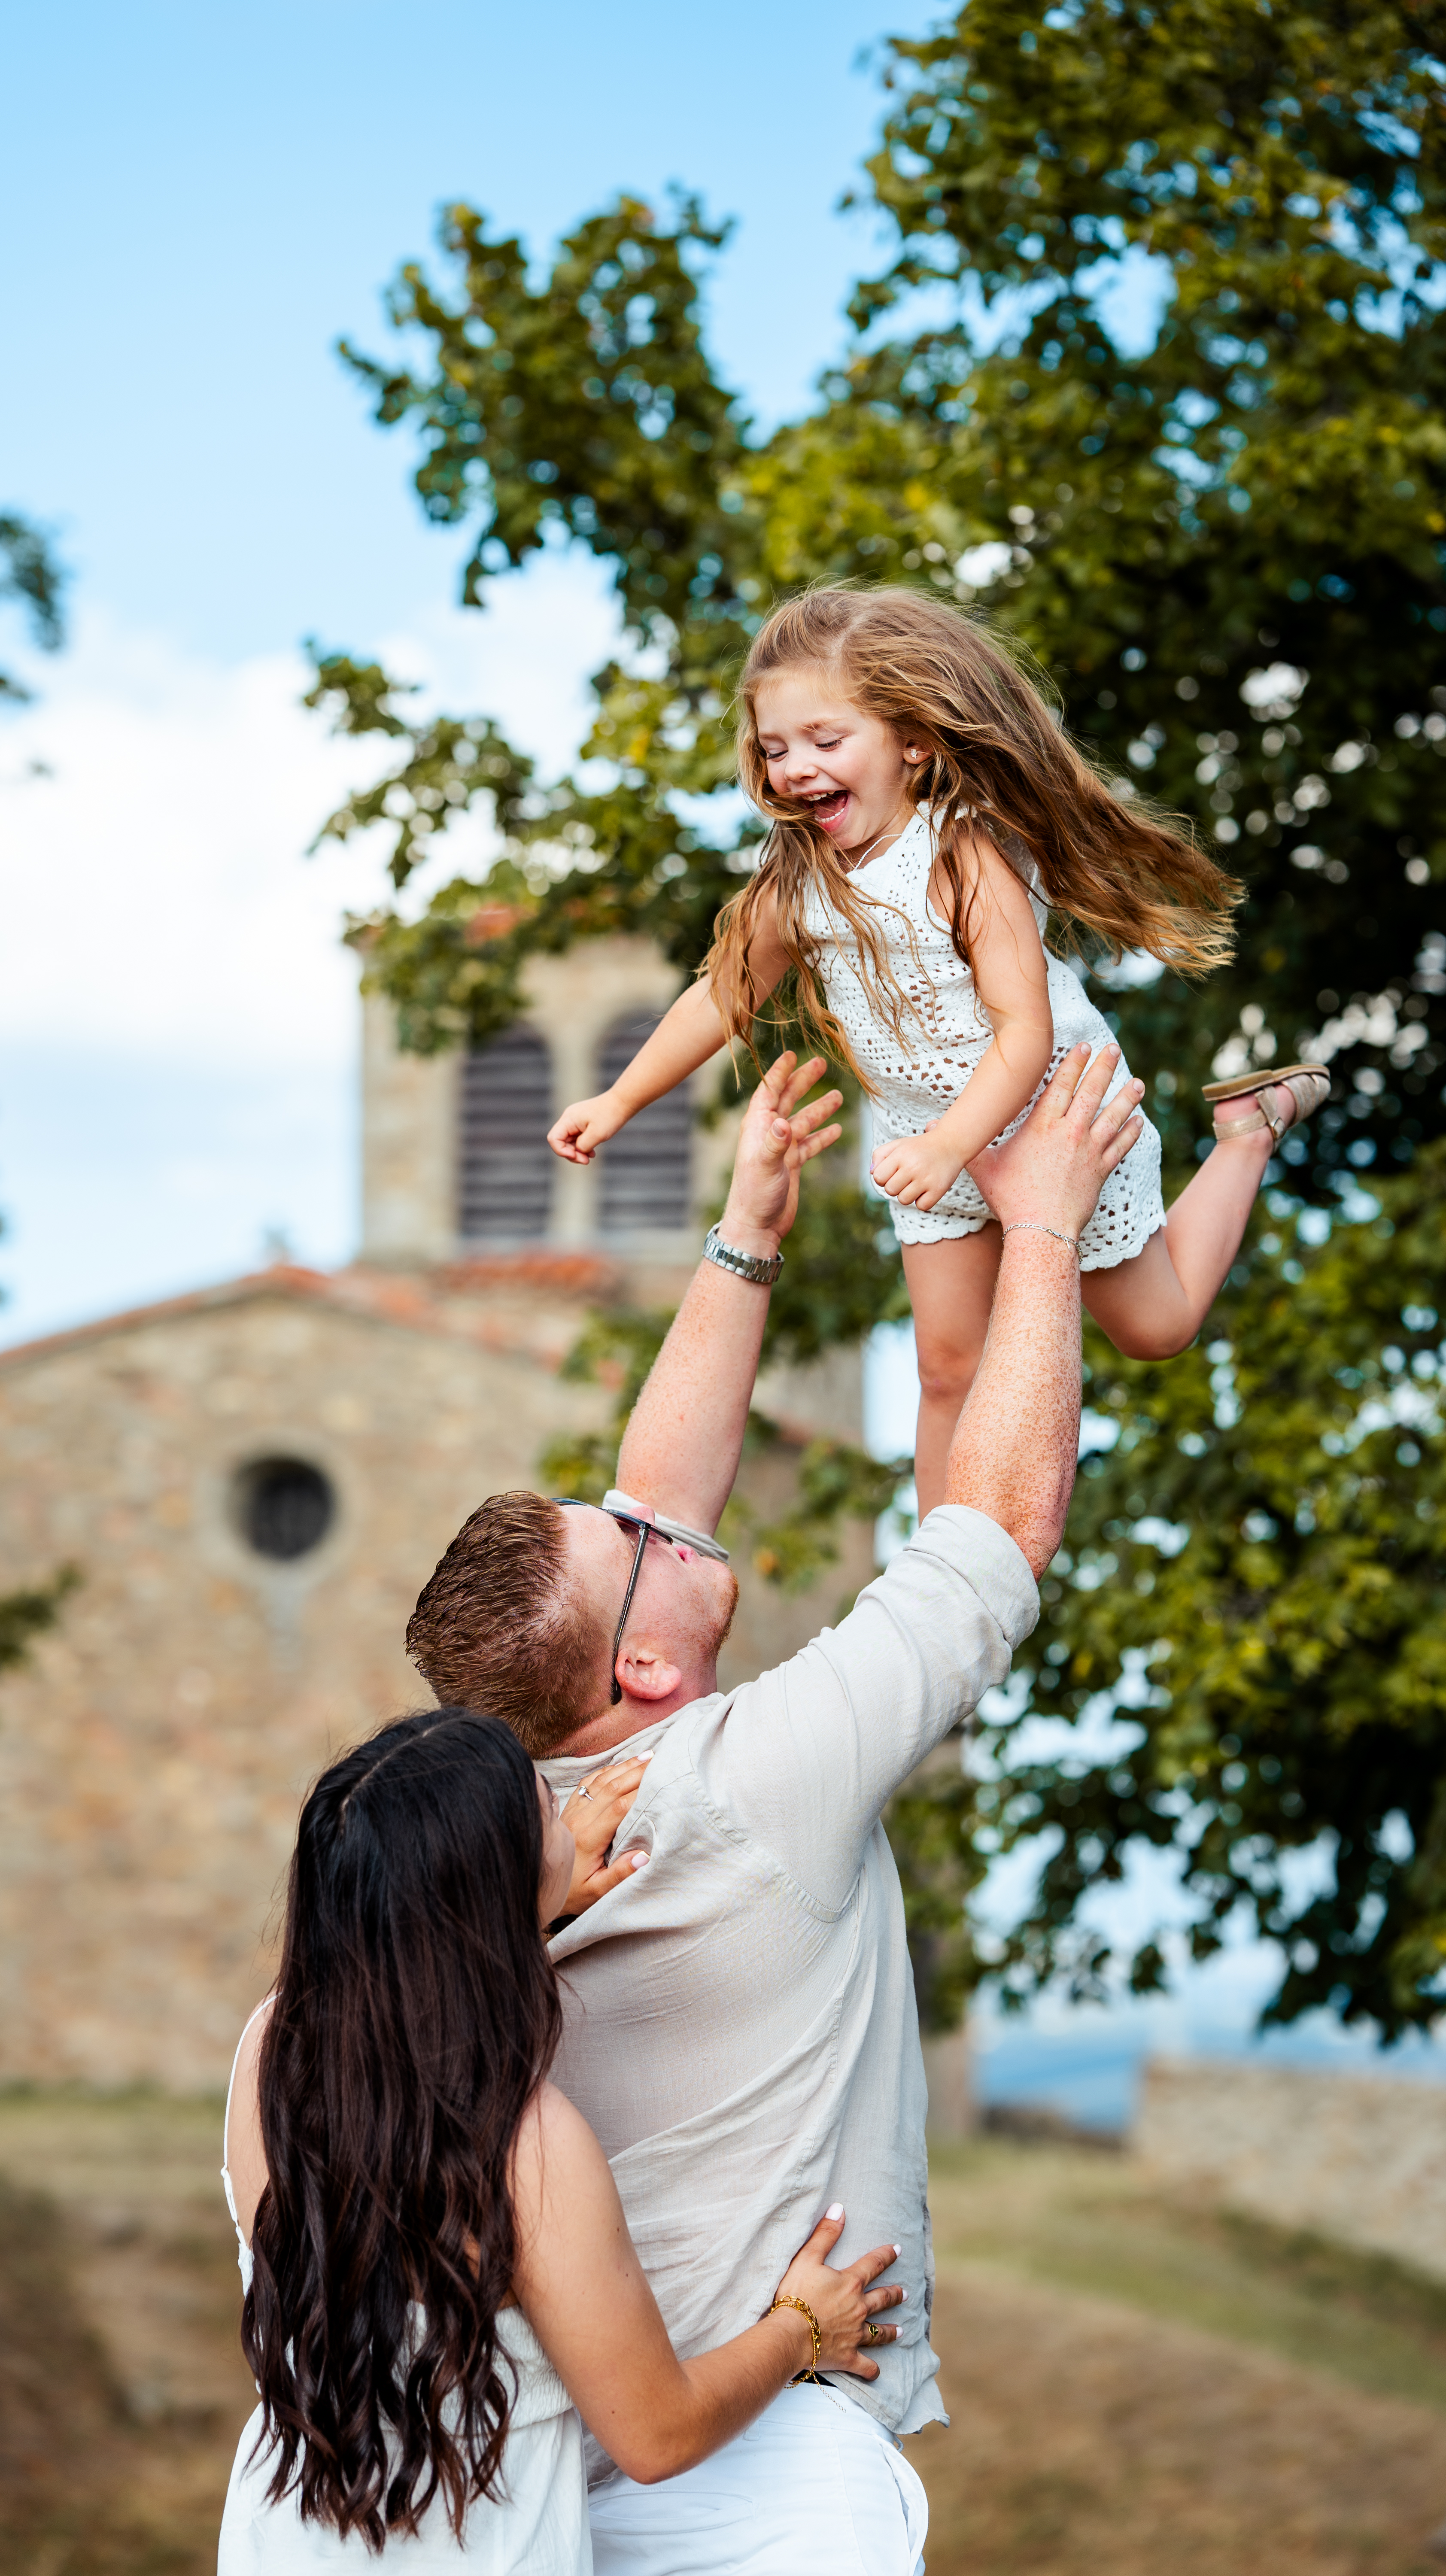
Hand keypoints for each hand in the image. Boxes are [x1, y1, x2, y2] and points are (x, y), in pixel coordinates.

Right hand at [548, 1091, 626, 1164]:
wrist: (622, 1102)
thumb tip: (577, 1151)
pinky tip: (592, 1152)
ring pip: (569, 1142)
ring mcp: (575, 1120)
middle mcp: (569, 1118)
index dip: (561, 1151)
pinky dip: (583, 1147)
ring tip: (591, 1156)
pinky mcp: (582, 1123)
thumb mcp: (597, 1135)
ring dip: (578, 1152)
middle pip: (560, 1142)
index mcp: (569, 1119)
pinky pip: (577, 1138)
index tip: (576, 1157)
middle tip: (586, 1161)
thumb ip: (582, 1146)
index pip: (554, 1139)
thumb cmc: (610, 1116)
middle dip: (571, 1154)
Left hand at [561, 1758, 650, 1911]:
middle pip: (612, 1787)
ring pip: (600, 1781)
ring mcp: (572, 1811)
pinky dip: (606, 1771)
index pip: (618, 1807)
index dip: (640, 1793)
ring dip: (624, 1767)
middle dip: (637, 1772)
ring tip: (646, 1757)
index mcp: (588, 1838)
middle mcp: (579, 1819)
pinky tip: (620, 1766)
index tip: (660, 1782)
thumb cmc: (572, 1892)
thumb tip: (644, 1856)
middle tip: (659, 1763)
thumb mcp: (596, 1892)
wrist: (539, 1885)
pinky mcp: (569, 1809)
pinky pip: (588, 1783)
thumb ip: (620, 1874)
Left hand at [718, 1053, 842, 1258]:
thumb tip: (784, 1122)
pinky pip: (809, 1144)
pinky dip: (822, 1136)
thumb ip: (774, 1143)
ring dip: (819, 1108)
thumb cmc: (754, 1196)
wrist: (756, 1226)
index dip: (779, 1073)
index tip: (792, 1054)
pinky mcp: (791, 1165)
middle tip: (821, 1064)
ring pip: (802, 1121)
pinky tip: (837, 1129)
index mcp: (757, 1128)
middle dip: (803, 1082)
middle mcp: (768, 1134)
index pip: (769, 1092)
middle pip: (787, 1100)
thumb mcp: (764, 1167)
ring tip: (839, 1095)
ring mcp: (781, 1150)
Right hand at [771, 2208, 904, 2383]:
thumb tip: (840, 2208)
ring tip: (901, 2331)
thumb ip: (825, 2234)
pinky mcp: (848, 2357)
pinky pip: (865, 2366)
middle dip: (894, 2294)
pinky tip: (877, 2371)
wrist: (790, 2335)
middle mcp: (858, 2308)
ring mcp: (855, 2334)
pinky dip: (872, 2370)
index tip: (897, 2249)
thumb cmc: (796, 2294)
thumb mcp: (807, 2258)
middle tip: (905, 2293)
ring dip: (890, 2331)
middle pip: (882, 2299)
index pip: (873, 2264)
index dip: (886, 2255)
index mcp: (850, 2283)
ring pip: (878, 2333)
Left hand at [870, 1126, 966, 1211]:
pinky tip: (927, 1188)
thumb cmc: (920, 1147)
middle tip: (906, 1177)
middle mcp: (912, 1167)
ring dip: (908, 1194)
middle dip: (895, 1186)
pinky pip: (921, 1206)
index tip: (893, 1172)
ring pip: (903, 1200)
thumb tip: (872, 1173)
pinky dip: (923, 1200)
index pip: (878, 1177)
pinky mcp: (938, 1190)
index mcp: (900, 1155)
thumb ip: (880, 1155)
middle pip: (890, 1190)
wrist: (951, 1144)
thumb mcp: (898, 1144)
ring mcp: (925, 1179)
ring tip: (917, 1182)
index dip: (883, 1177)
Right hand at [967, 1043, 1143, 1241]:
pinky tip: (1138, 1121)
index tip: (1083, 1046)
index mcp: (1041, 1126)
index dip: (1073, 1063)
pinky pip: (1121, 1146)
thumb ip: (966, 1146)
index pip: (1060, 1085)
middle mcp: (1069, 1132)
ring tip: (1137, 1082)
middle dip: (1103, 1067)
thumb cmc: (1010, 1198)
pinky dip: (1131, 1132)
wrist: (1041, 1230)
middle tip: (1113, 1048)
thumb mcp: (983, 1168)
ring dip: (1126, 1097)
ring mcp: (1088, 1150)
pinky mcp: (1101, 1170)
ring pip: (1113, 1116)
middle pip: (1091, 1092)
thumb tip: (931, 1129)